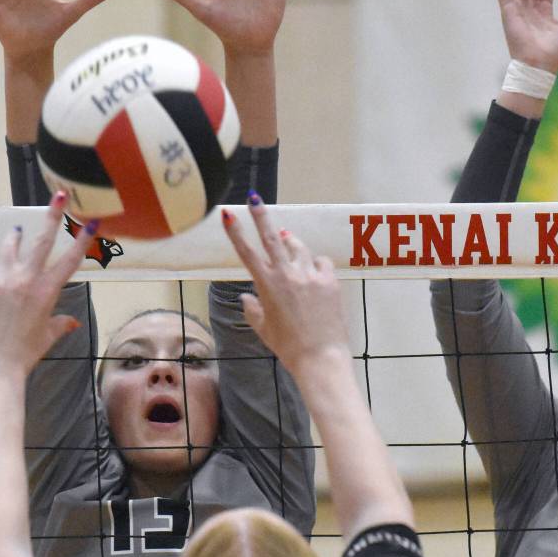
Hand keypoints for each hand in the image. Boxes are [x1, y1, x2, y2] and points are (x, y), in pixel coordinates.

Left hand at [0, 195, 96, 374]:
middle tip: (59, 195)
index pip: (70, 260)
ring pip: (10, 246)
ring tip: (16, 233)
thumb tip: (72, 322)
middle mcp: (26, 280)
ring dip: (14, 238)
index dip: (83, 239)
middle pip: (43, 241)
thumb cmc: (26, 352)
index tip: (91, 222)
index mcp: (48, 292)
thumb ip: (61, 323)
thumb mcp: (48, 336)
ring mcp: (2, 280)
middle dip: (53, 216)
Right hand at [221, 197, 347, 374]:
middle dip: (261, 216)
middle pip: (272, 238)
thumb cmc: (288, 347)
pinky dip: (315, 263)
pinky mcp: (329, 280)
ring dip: (291, 243)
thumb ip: (252, 310)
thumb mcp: (264, 329)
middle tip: (254, 199)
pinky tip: (314, 270)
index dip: (235, 232)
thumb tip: (246, 297)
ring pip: (298, 248)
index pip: (246, 253)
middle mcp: (287, 275)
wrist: (320, 357)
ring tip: (288, 240)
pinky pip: (321, 261)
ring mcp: (309, 276)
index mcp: (267, 286)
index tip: (227, 214)